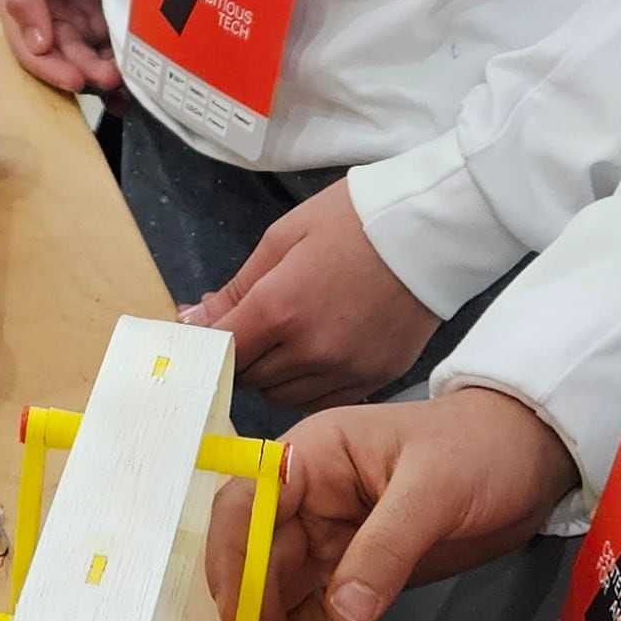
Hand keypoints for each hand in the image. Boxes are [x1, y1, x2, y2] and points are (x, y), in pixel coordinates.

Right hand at [0, 0, 117, 94]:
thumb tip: (36, 43)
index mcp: (23, 5)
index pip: (31, 50)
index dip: (50, 69)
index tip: (74, 79)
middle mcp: (49, 17)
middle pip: (64, 58)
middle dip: (83, 73)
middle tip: (107, 79)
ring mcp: (81, 18)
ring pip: (90, 58)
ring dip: (103, 73)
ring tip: (124, 79)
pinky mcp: (108, 15)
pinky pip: (112, 47)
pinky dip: (121, 63)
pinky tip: (134, 75)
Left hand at [189, 178, 442, 407]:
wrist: (428, 228)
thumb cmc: (351, 220)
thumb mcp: (281, 238)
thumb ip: (236, 289)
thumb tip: (192, 321)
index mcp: (281, 308)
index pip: (224, 351)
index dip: (208, 345)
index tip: (206, 336)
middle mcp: (311, 350)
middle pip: (250, 379)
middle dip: (241, 357)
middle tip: (251, 328)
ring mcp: (346, 371)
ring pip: (283, 397)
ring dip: (272, 375)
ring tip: (285, 339)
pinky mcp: (375, 380)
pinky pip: (322, 400)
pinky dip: (307, 385)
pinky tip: (313, 355)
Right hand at [211, 385, 573, 620]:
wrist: (531, 457)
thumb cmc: (478, 449)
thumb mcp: (434, 490)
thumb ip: (386, 548)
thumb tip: (343, 614)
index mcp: (311, 458)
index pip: (246, 506)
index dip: (233, 562)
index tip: (238, 619)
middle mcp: (308, 498)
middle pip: (260, 559)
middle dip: (256, 616)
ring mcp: (333, 537)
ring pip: (293, 596)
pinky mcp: (362, 570)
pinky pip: (342, 618)